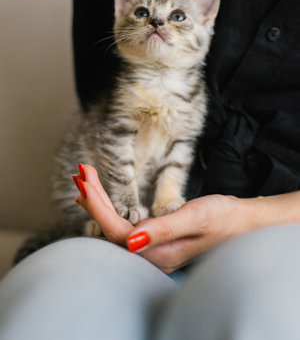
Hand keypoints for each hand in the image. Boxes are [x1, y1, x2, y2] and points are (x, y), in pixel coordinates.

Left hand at [74, 164, 253, 272]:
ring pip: (116, 229)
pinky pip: (126, 228)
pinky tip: (103, 201)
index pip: (117, 231)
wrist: (243, 223)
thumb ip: (163, 229)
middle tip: (81, 173)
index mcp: (160, 254)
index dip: (98, 207)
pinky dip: (112, 210)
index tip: (86, 182)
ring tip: (85, 182)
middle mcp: (153, 257)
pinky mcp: (156, 242)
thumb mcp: (195, 218)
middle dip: (94, 201)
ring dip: (100, 204)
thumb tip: (130, 240)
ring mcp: (154, 250)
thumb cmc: (224, 219)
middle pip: (111, 231)